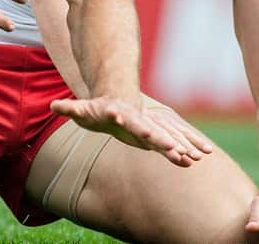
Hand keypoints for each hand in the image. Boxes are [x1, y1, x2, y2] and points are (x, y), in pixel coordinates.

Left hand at [50, 96, 213, 166]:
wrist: (117, 100)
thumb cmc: (96, 109)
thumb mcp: (81, 109)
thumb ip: (70, 108)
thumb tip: (53, 105)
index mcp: (121, 114)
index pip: (128, 121)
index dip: (134, 125)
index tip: (141, 131)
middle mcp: (140, 120)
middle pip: (153, 131)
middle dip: (165, 141)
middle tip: (178, 151)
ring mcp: (151, 125)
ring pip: (169, 136)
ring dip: (182, 146)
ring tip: (198, 157)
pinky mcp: (158, 133)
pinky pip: (176, 140)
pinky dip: (189, 145)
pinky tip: (204, 155)